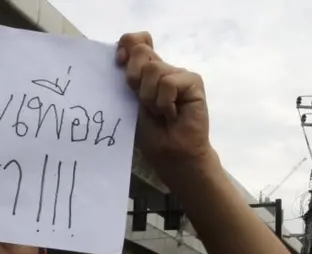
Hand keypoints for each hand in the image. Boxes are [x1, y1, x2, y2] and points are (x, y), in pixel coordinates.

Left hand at [117, 32, 212, 182]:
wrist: (172, 154)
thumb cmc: (151, 134)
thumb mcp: (131, 103)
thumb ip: (129, 77)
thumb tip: (122, 51)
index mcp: (145, 72)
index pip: (136, 41)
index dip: (126, 44)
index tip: (118, 61)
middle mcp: (162, 69)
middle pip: (141, 51)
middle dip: (134, 79)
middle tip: (142, 102)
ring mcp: (178, 74)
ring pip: (153, 69)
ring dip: (150, 97)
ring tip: (159, 113)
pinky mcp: (192, 82)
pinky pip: (169, 82)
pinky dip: (164, 102)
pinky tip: (172, 114)